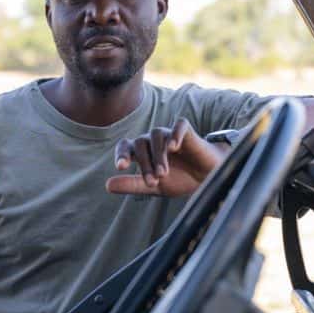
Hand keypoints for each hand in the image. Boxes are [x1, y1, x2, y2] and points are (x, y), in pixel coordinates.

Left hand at [106, 118, 223, 196]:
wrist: (207, 178)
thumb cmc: (179, 179)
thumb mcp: (154, 187)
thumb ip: (132, 184)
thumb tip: (107, 186)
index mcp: (142, 151)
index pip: (126, 147)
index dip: (121, 154)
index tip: (121, 167)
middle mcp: (152, 140)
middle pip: (141, 144)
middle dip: (145, 164)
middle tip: (152, 182)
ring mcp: (169, 133)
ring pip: (156, 136)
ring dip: (158, 155)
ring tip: (163, 174)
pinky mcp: (187, 131)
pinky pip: (178, 125)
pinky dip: (175, 134)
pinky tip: (173, 147)